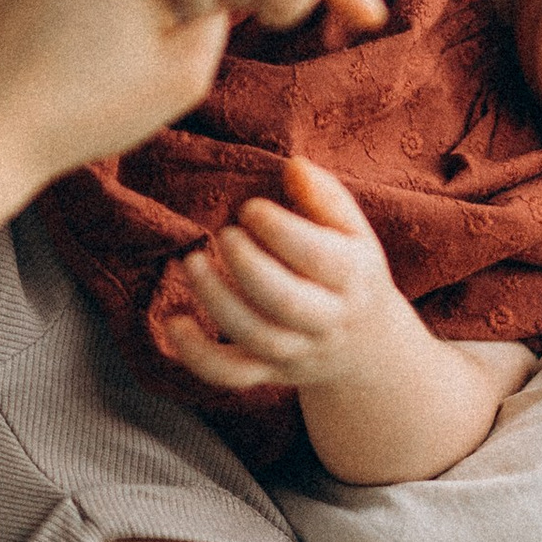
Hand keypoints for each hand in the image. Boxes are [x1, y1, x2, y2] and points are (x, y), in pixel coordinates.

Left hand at [162, 158, 412, 397]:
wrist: (367, 349)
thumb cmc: (350, 273)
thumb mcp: (354, 233)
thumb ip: (325, 197)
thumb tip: (294, 167)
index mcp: (352, 277)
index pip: (317, 257)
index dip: (279, 230)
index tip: (250, 208)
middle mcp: (327, 320)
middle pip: (286, 302)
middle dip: (248, 266)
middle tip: (224, 234)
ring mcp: (297, 351)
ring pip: (256, 337)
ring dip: (217, 301)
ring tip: (191, 261)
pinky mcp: (268, 372)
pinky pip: (231, 374)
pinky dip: (197, 355)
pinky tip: (174, 322)